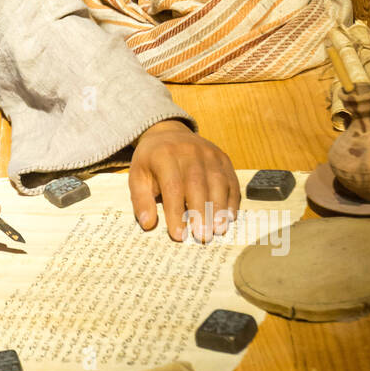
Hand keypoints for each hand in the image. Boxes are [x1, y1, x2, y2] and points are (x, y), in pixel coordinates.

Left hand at [128, 119, 239, 242]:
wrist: (170, 134)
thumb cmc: (152, 161)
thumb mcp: (138, 176)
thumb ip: (141, 200)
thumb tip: (148, 224)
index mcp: (165, 156)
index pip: (172, 187)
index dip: (176, 212)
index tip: (178, 235)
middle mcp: (189, 152)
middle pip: (197, 185)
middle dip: (201, 213)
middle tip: (202, 237)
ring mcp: (209, 154)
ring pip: (218, 182)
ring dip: (219, 208)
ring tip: (218, 230)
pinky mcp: (223, 158)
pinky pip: (230, 180)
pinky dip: (231, 200)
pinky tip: (229, 217)